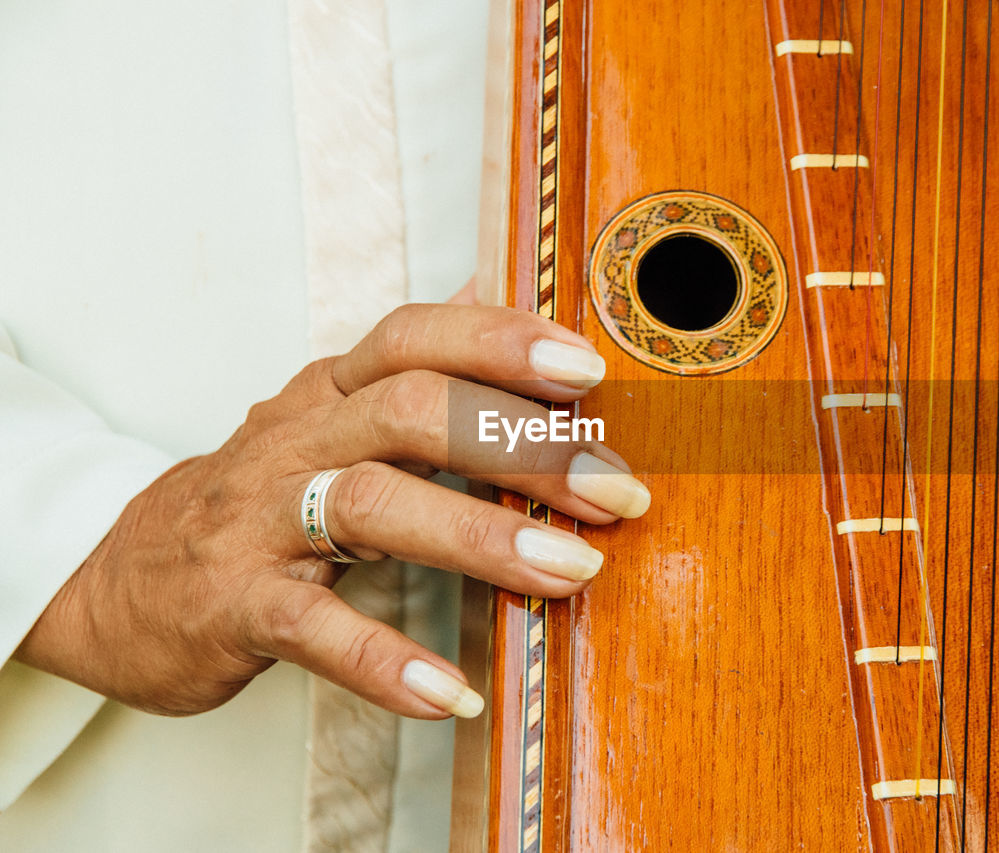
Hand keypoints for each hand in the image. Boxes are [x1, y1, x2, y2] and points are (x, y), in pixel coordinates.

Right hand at [14, 303, 647, 718]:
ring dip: (481, 537)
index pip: (415, 337)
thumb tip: (489, 292)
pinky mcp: (234, 605)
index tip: (590, 371)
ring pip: (373, 506)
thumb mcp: (331, 419)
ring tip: (570, 571)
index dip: (501, 343)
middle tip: (615, 490)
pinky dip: (385, 661)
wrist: (120, 579)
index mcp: (331, 392)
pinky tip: (451, 690)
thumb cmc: (258, 497)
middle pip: (412, 410)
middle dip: (524, 446)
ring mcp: (260, 521)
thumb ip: (411, 368)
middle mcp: (297, 440)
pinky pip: (314, 629)